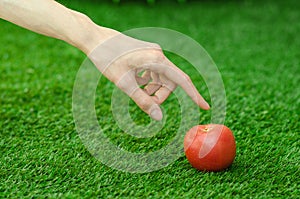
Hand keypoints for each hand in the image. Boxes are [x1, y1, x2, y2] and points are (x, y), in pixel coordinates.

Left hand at [89, 34, 209, 120]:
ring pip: (162, 77)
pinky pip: (154, 71)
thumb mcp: (124, 84)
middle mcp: (158, 54)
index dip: (194, 95)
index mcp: (156, 59)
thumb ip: (143, 101)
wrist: (95, 39)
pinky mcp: (147, 52)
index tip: (205, 106)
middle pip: (170, 81)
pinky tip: (135, 80)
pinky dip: (148, 80)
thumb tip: (158, 118)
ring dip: (153, 88)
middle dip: (160, 94)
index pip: (181, 80)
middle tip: (144, 99)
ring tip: (136, 89)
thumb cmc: (107, 60)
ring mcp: (153, 52)